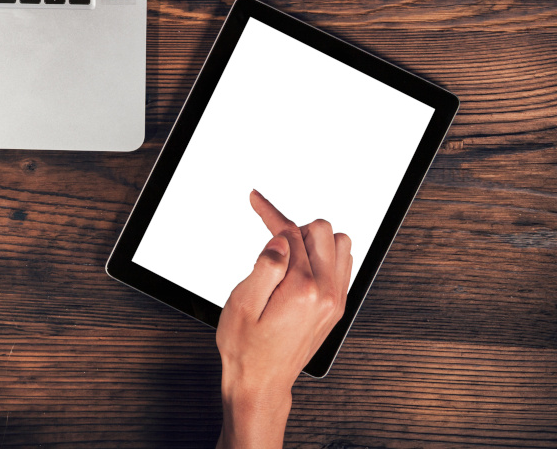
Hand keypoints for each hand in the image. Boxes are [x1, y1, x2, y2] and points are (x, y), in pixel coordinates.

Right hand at [215, 190, 352, 448]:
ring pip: (340, 244)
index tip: (257, 200)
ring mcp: (335, 303)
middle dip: (294, 228)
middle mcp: (326, 295)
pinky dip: (324, 255)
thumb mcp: (243, 303)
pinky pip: (343, 266)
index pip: (292, 233)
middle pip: (322, 231)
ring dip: (313, 241)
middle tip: (271, 239)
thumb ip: (265, 265)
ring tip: (288, 254)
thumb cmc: (247, 349)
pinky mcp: (335, 310)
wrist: (261, 384)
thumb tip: (281, 241)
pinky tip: (302, 265)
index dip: (270, 213)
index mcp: (302, 290)